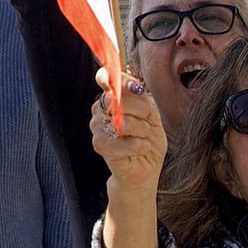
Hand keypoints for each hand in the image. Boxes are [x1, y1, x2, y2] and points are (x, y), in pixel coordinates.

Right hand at [90, 65, 164, 200]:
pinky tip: (140, 149)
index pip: (105, 77)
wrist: (145, 169)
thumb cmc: (147, 140)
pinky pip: (126, 141)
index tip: (136, 87)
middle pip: (120, 98)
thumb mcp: (151, 114)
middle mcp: (100, 109)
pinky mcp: (100, 144)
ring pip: (124, 121)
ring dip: (143, 131)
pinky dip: (140, 146)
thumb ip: (141, 97)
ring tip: (142, 139)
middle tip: (147, 124)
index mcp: (112, 97)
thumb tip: (134, 86)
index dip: (118, 79)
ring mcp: (97, 126)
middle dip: (143, 111)